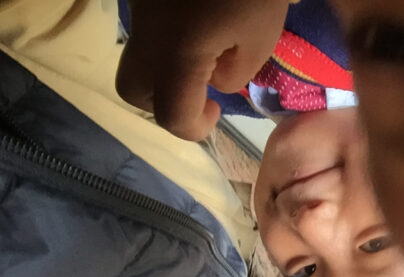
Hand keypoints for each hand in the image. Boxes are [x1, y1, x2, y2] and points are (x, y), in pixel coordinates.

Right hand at [116, 0, 288, 140]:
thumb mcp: (262, 35)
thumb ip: (235, 73)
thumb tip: (216, 79)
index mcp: (177, 54)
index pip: (170, 115)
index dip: (194, 128)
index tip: (216, 113)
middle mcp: (146, 35)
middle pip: (133, 91)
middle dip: (163, 102)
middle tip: (199, 91)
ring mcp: (138, 11)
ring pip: (135, 57)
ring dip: (163, 71)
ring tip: (202, 56)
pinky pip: (145, 29)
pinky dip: (165, 40)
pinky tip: (196, 24)